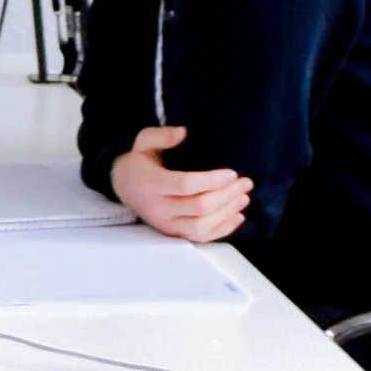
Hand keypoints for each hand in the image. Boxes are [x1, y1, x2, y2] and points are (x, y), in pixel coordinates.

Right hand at [107, 127, 250, 242]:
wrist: (124, 188)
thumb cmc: (140, 163)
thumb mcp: (144, 142)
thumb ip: (162, 135)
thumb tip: (183, 132)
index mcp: (151, 184)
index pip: (185, 185)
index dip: (211, 181)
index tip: (233, 173)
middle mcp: (158, 208)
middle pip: (199, 207)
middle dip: (227, 195)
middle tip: (246, 183)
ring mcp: (166, 224)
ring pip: (201, 226)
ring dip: (227, 213)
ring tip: (244, 198)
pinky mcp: (174, 233)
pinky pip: (200, 237)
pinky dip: (222, 230)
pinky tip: (237, 217)